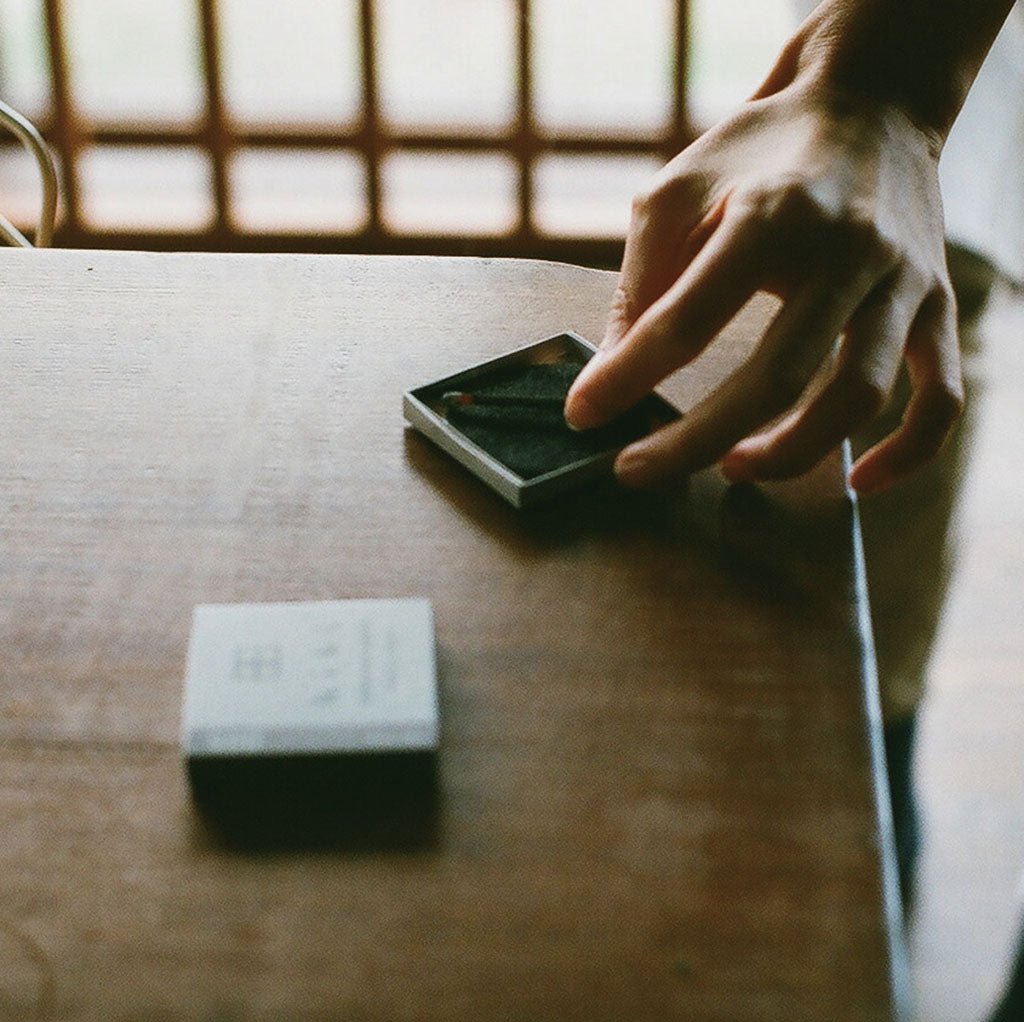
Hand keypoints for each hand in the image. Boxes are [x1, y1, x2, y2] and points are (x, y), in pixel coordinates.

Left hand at [564, 74, 963, 494]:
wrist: (867, 101)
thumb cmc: (753, 153)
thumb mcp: (676, 193)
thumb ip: (641, 283)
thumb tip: (609, 375)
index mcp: (772, 213)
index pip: (687, 319)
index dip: (627, 377)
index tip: (582, 415)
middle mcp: (848, 249)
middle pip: (775, 376)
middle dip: (693, 441)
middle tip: (635, 470)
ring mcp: (903, 280)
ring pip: (856, 396)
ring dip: (790, 454)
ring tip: (732, 470)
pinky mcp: (937, 302)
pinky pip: (941, 394)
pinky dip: (908, 452)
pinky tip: (859, 484)